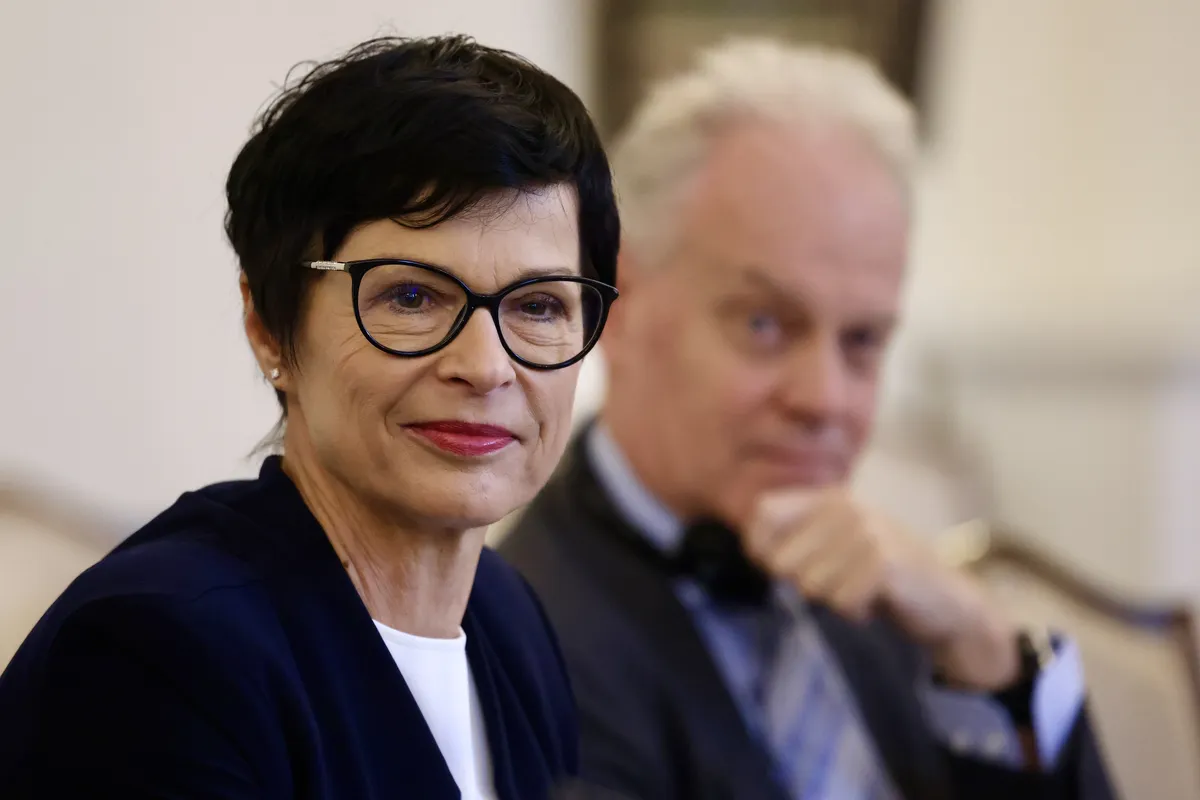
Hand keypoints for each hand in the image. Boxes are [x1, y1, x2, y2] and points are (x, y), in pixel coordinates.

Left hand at [744, 487, 1019, 690]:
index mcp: (826, 497)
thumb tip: (753, 551)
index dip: (761, 549)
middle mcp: (844, 505)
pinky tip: (877, 599)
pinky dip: (854, 611)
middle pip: (780, 561)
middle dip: (804, 584)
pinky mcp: (884, 561)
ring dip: (833, 599)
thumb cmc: (879, 577)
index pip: (761, 514)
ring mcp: (866, 530)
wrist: (947, 601)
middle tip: (840, 582)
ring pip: (809, 585)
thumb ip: (794, 543)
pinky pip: (839, 601)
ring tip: (862, 588)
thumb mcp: (834, 548)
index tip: (782, 568)